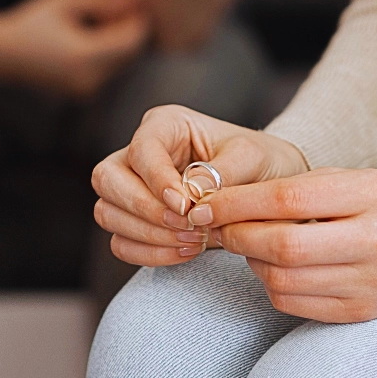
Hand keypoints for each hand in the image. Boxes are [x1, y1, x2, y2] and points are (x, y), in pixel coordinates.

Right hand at [0, 0, 149, 96]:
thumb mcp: (66, 2)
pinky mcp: (85, 93)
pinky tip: (92, 35)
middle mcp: (89, 78)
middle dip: (130, 30)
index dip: (139, 21)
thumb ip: (102, 0)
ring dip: (120, 41)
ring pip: (122, 63)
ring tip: (99, 20)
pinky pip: (109, 70)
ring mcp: (87, 90)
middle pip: (130, 53)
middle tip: (118, 7)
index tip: (136, 2)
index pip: (131, 41)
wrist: (2, 54)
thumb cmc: (33, 21)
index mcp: (84, 56)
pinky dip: (109, 53)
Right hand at [91, 105, 308, 265]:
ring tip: (195, 240)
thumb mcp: (251, 158)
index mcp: (165, 124)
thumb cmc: (260, 162)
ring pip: (107, 212)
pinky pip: (121, 242)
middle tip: (188, 226)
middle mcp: (140, 153)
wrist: (269, 187)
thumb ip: (220, 174)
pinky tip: (186, 252)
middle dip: (145, 210)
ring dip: (148, 234)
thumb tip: (188, 196)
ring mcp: (132, 187)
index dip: (157, 181)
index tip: (185, 207)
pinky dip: (148, 253)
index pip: (141, 150)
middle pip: (107, 180)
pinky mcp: (135, 220)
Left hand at [199, 168, 376, 322]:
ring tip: (249, 242)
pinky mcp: (360, 313)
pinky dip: (270, 284)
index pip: (288, 198)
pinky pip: (294, 303)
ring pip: (282, 280)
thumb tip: (230, 206)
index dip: (237, 202)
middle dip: (238, 235)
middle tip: (220, 226)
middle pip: (283, 245)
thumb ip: (298, 187)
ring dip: (251, 260)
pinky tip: (272, 265)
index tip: (207, 204)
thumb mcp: (352, 180)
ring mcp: (370, 283)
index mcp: (374, 196)